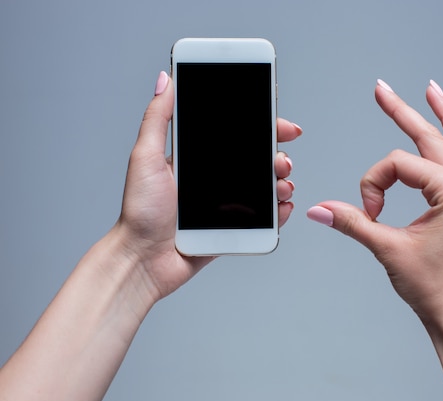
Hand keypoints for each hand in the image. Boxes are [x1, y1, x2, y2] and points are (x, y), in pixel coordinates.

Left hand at [117, 71, 301, 299]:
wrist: (143, 259)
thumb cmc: (140, 211)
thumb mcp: (145, 156)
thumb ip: (158, 118)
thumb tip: (165, 79)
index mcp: (198, 159)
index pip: (237, 136)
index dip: (263, 127)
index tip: (282, 125)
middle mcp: (215, 179)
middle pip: (258, 160)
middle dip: (278, 156)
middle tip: (281, 161)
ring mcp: (226, 204)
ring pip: (266, 187)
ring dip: (282, 183)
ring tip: (281, 185)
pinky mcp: (233, 228)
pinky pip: (264, 218)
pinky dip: (279, 212)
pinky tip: (282, 207)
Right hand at [307, 79, 442, 324]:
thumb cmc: (435, 287)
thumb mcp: (388, 249)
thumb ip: (353, 222)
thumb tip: (319, 209)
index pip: (397, 165)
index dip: (372, 185)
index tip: (368, 214)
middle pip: (430, 136)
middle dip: (402, 110)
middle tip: (381, 88)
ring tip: (432, 91)